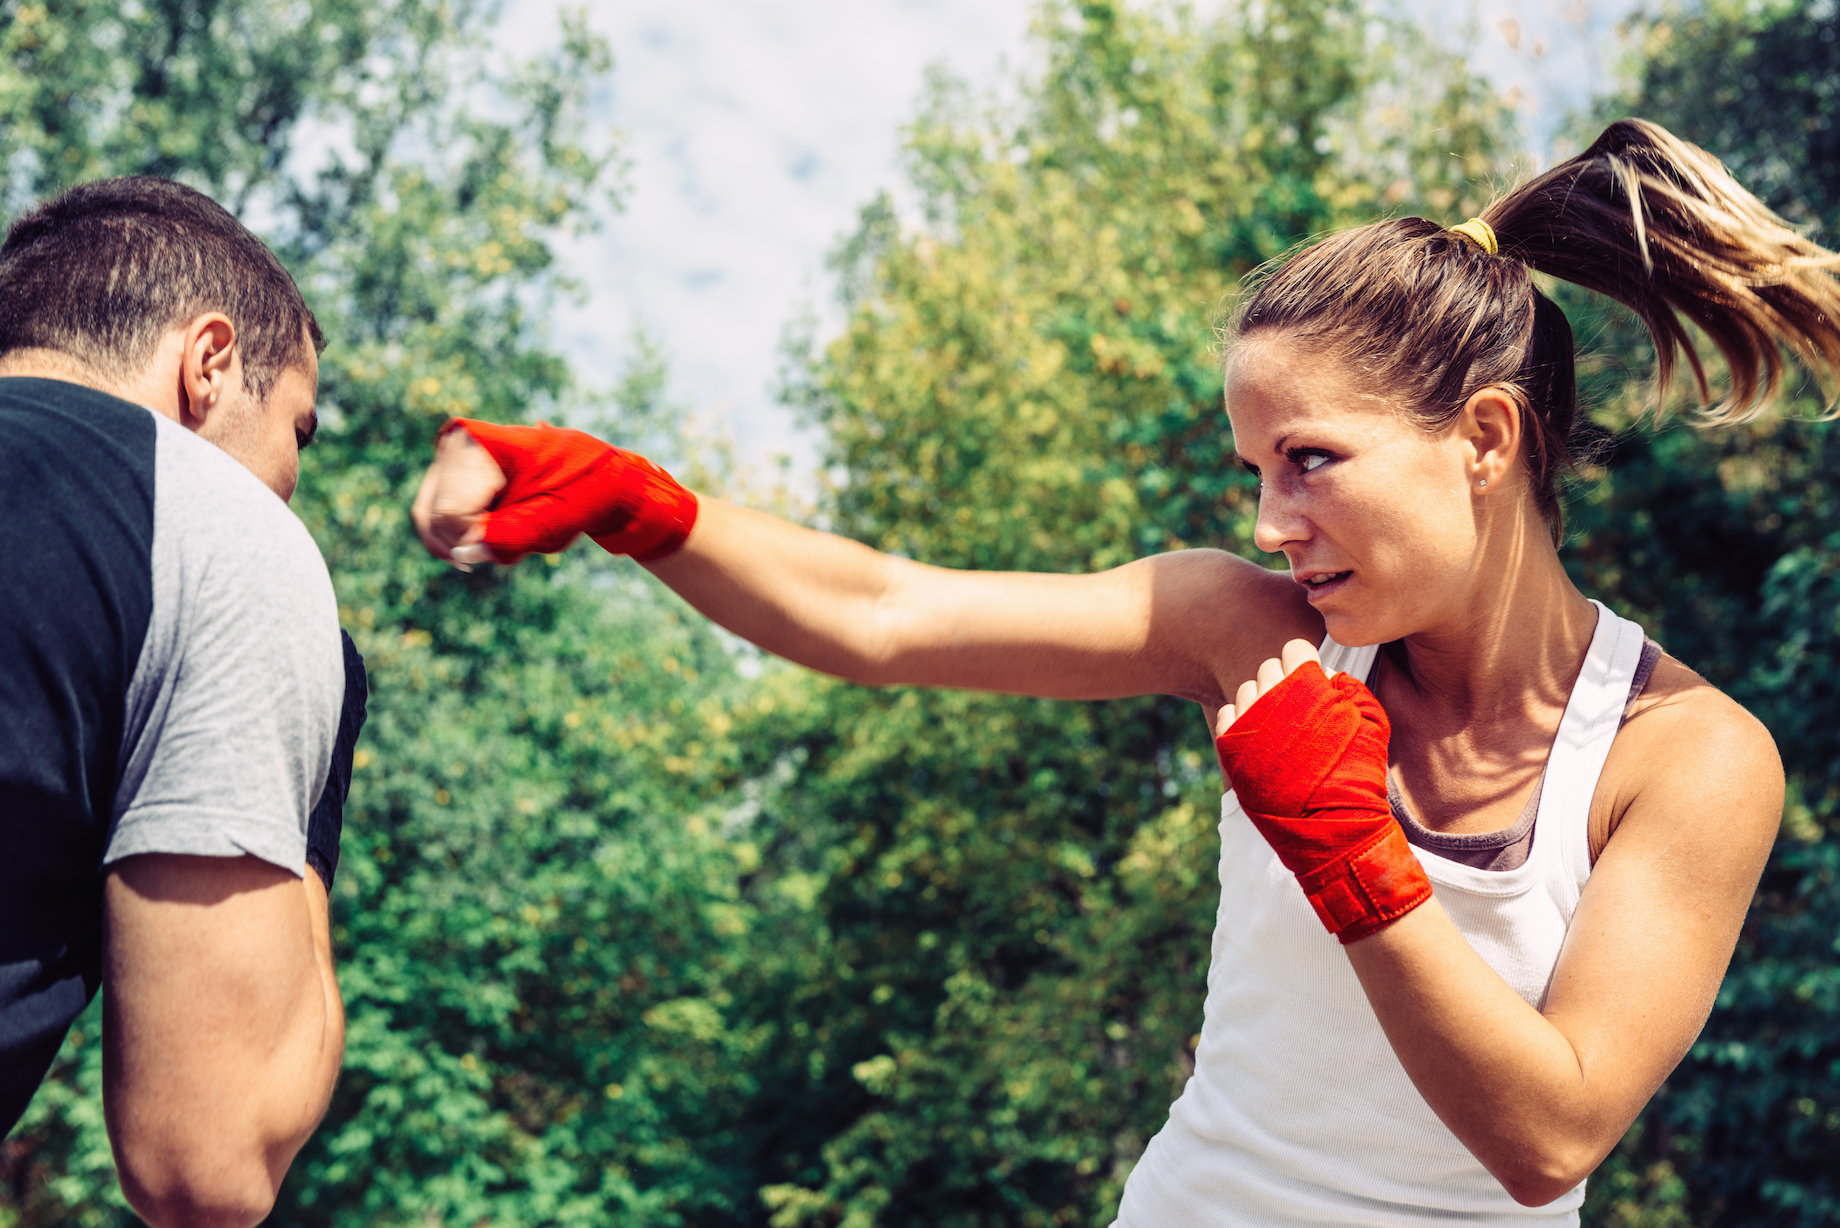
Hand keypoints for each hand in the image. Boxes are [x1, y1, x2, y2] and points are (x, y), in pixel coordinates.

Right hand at [410, 419, 698, 566]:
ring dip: (470, 541)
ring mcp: (450, 458)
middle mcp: (455, 443)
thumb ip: (509, 538)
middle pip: (434, 516)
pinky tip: (506, 529)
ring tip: (515, 533)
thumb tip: (463, 555)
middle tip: (516, 543)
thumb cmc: (582, 492)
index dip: (477, 540)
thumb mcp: (552, 519)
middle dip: (471, 542)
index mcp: (478, 442)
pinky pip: (439, 516)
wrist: (601, 477)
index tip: (517, 537)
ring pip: (433, 519)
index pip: (450, 512)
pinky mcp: (453, 475)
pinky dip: (468, 535)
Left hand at [1214, 638, 1431, 943]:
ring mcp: (1248, 723)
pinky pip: (1227, 714)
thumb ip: (1353, 690)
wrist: (1333, 827)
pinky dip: (1241, 720)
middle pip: (1270, 668)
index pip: (1295, 649)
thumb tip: (1331, 676)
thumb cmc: (1359, 775)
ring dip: (1263, 700)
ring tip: (1280, 726)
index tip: (1310, 678)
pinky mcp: (1230, 749)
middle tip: (1299, 707)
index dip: (1305, 662)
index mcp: (1307, 686)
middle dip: (1285, 682)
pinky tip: (1259, 738)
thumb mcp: (1373, 724)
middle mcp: (1273, 698)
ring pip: (1247, 689)